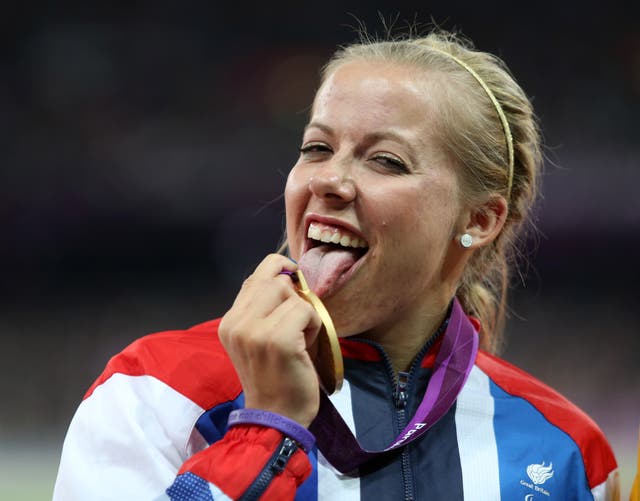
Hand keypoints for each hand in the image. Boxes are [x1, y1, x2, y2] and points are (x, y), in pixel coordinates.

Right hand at [219, 254, 321, 426]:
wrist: (276, 417)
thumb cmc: (274, 377)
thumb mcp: (255, 340)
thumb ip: (262, 308)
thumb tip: (288, 274)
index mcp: (229, 322)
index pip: (255, 276)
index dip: (279, 270)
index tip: (294, 283)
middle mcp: (237, 323)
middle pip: (274, 279)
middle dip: (294, 295)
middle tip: (296, 324)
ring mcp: (255, 331)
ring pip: (291, 293)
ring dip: (304, 313)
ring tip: (299, 337)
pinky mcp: (278, 340)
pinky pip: (305, 310)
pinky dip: (313, 325)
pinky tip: (305, 347)